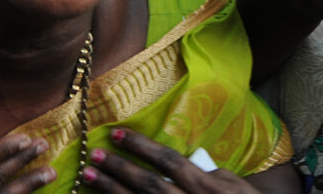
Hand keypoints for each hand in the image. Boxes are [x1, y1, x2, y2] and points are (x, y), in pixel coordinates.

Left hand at [84, 128, 256, 192]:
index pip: (169, 161)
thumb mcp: (234, 186)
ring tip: (87, 175)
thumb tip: (177, 158)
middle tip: (94, 155)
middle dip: (119, 168)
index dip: (141, 146)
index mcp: (208, 187)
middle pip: (150, 183)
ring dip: (111, 190)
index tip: (116, 134)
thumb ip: (206, 172)